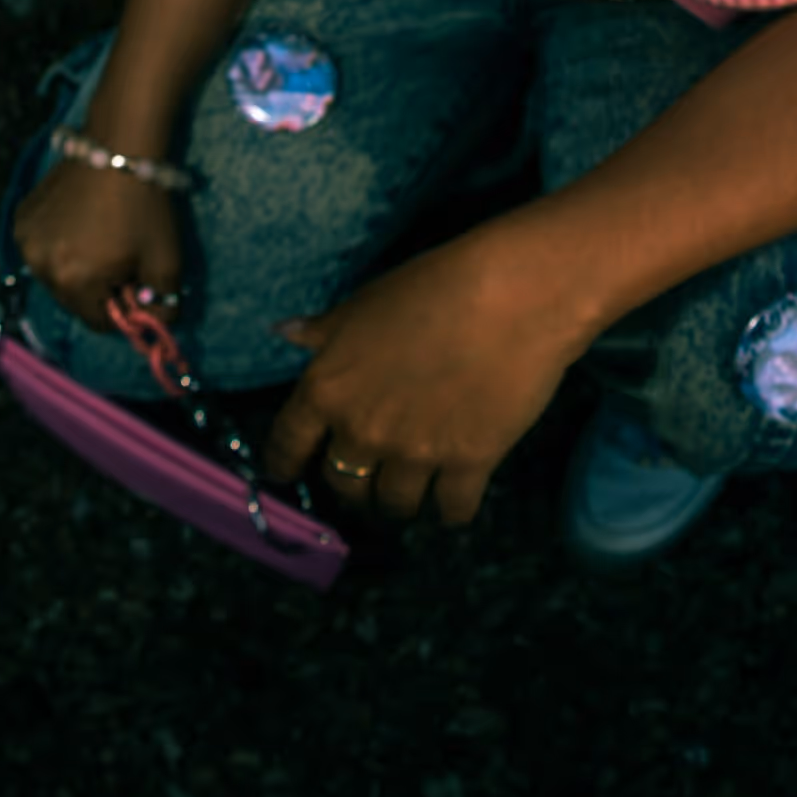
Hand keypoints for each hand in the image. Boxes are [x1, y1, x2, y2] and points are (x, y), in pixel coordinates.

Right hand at [12, 158, 182, 332]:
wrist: (121, 144)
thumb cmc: (146, 204)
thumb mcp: (167, 259)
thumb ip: (164, 302)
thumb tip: (159, 324)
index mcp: (75, 282)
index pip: (98, 322)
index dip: (121, 307)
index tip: (134, 280)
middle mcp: (42, 267)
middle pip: (74, 300)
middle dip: (98, 287)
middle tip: (120, 254)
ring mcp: (27, 240)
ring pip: (56, 274)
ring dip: (75, 266)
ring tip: (100, 234)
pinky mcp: (22, 218)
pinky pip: (42, 247)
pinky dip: (59, 243)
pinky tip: (79, 220)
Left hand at [261, 229, 583, 528]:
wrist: (511, 294)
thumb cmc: (433, 284)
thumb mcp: (364, 302)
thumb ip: (324, 331)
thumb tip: (285, 333)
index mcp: (328, 389)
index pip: (287, 446)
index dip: (284, 462)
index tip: (289, 471)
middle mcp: (362, 431)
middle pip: (344, 485)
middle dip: (354, 483)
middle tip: (370, 472)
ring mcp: (414, 454)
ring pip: (394, 506)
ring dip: (400, 499)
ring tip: (413, 487)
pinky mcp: (466, 465)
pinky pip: (451, 512)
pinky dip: (451, 510)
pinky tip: (455, 498)